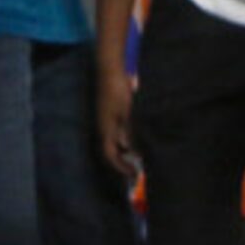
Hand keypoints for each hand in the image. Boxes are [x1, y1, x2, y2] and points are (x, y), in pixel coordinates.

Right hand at [96, 61, 137, 179]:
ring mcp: (106, 119)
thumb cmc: (118, 90)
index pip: (110, 155)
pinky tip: (137, 138)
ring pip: (115, 142)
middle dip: (124, 162)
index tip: (135, 174)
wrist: (110, 70)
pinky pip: (118, 132)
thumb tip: (129, 149)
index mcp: (106, 129)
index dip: (121, 167)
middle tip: (139, 169)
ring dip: (126, 151)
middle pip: (112, 150)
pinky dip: (127, 139)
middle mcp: (104, 127)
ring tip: (140, 157)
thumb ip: (128, 131)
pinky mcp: (111, 112)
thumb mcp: (126, 112)